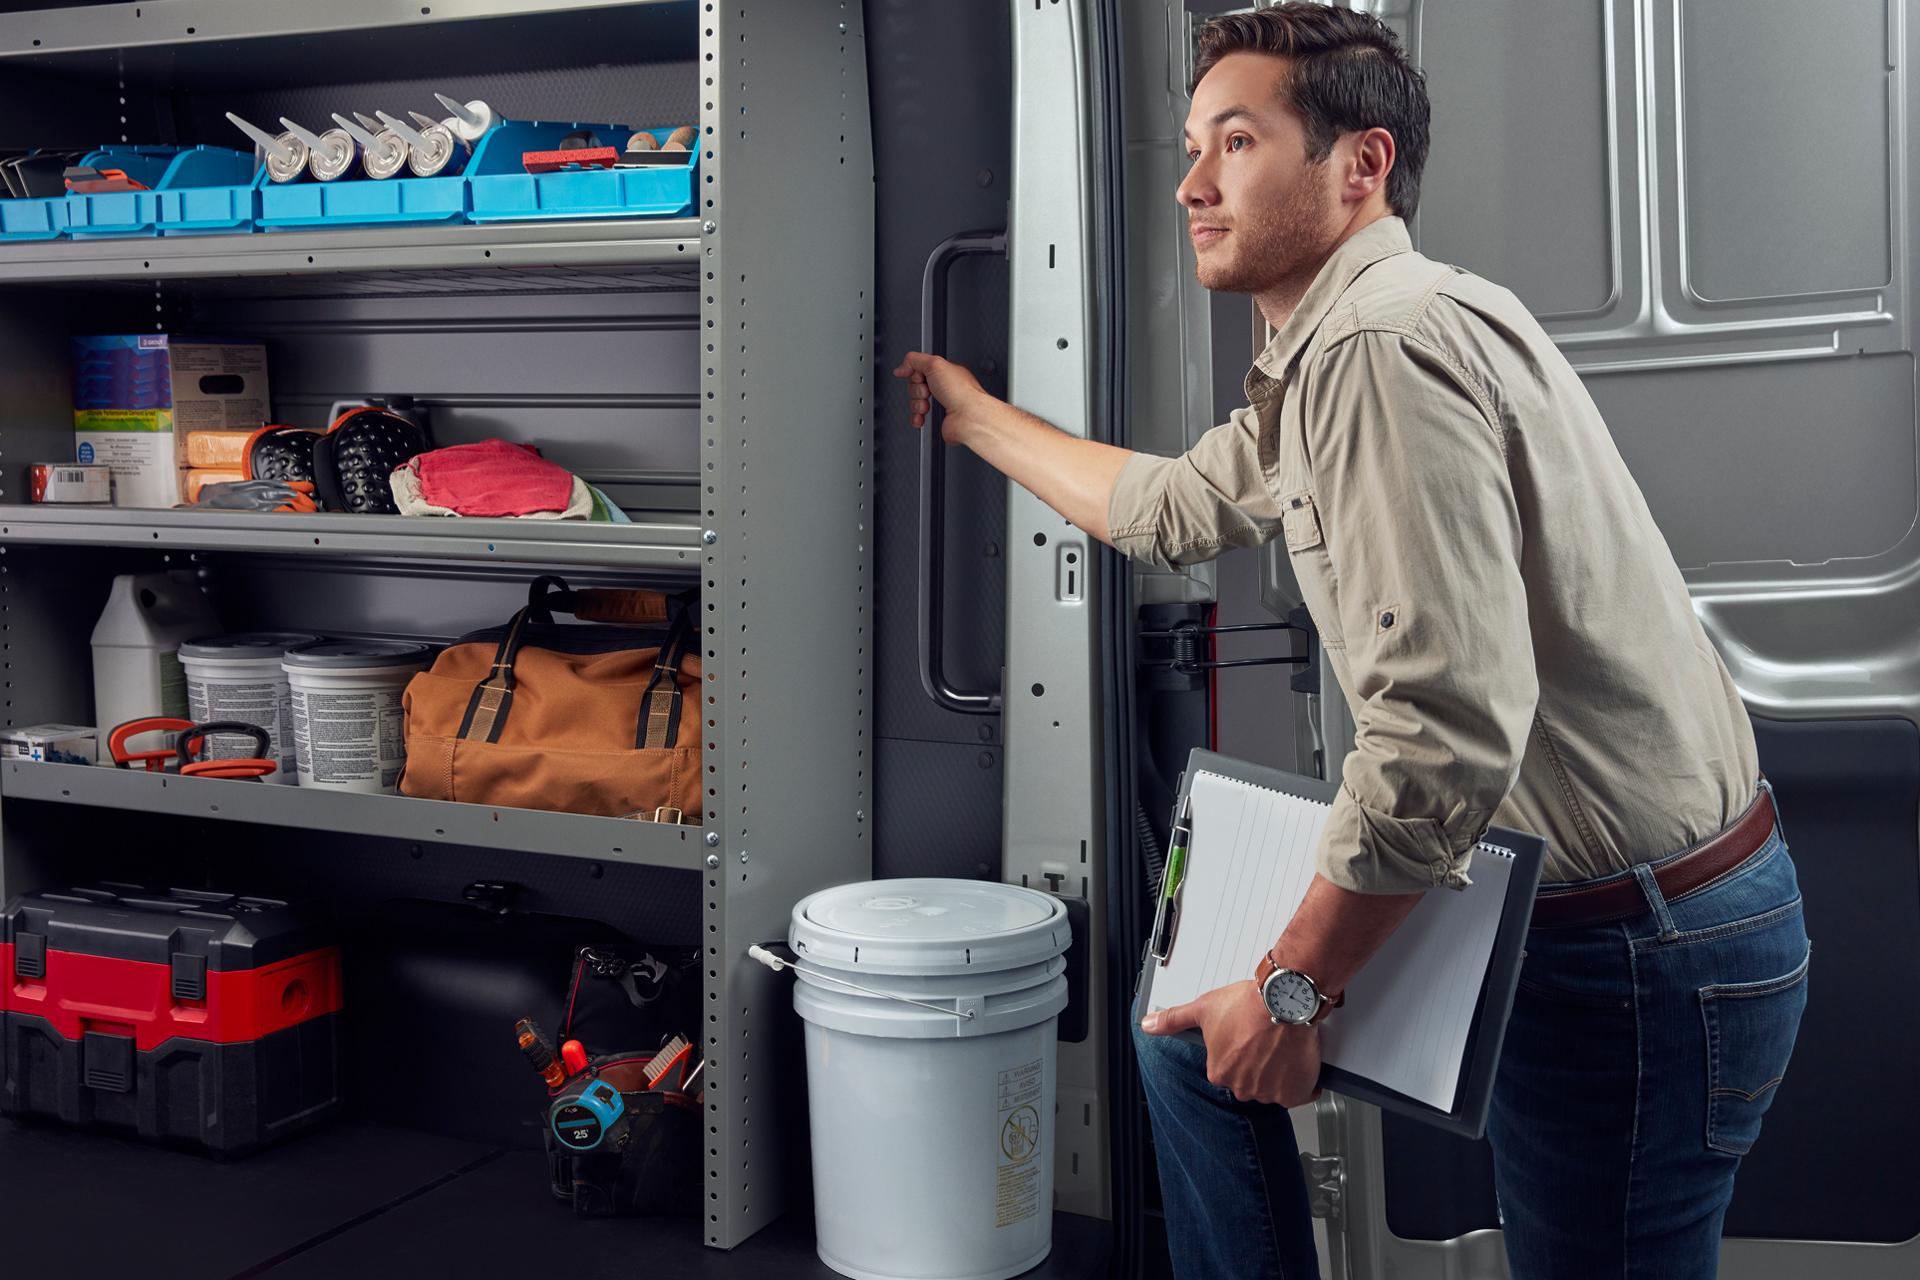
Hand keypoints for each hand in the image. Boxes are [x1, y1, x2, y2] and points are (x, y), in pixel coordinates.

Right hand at [892, 350, 988, 445]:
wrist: (968, 417)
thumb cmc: (961, 392)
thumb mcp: (935, 364)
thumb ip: (914, 360)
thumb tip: (901, 368)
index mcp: (946, 371)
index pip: (922, 368)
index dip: (916, 373)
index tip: (919, 376)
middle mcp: (945, 386)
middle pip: (916, 385)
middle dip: (917, 390)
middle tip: (927, 391)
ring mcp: (942, 403)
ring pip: (916, 402)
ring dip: (917, 404)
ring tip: (926, 405)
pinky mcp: (939, 418)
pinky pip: (919, 416)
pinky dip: (917, 417)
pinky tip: (922, 417)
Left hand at [1141, 980, 1323, 1107]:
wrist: (1284, 1000)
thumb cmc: (1247, 1004)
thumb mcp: (1203, 1008)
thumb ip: (1174, 1020)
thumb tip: (1149, 1025)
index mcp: (1219, 1072)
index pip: (1227, 1068)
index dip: (1239, 1049)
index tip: (1246, 1036)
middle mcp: (1243, 1087)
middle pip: (1251, 1078)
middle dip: (1259, 1062)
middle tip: (1265, 1038)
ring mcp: (1271, 1092)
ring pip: (1276, 1085)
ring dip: (1280, 1070)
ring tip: (1281, 1043)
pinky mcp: (1297, 1091)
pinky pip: (1301, 1092)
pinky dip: (1303, 1080)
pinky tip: (1298, 1060)